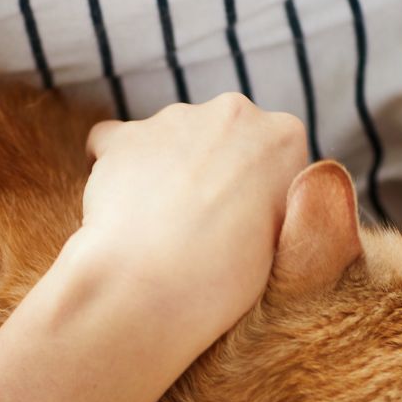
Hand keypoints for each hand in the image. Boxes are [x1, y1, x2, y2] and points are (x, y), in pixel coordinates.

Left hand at [82, 93, 308, 350]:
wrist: (151, 288)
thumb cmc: (224, 280)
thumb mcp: (280, 242)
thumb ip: (274, 204)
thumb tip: (257, 200)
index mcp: (285, 137)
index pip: (273, 155)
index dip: (257, 192)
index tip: (245, 225)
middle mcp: (233, 113)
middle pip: (223, 138)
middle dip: (212, 171)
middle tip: (202, 228)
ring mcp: (174, 119)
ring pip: (172, 140)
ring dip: (167, 172)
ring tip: (159, 230)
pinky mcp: (123, 136)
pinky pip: (116, 142)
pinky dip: (117, 169)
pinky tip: (121, 210)